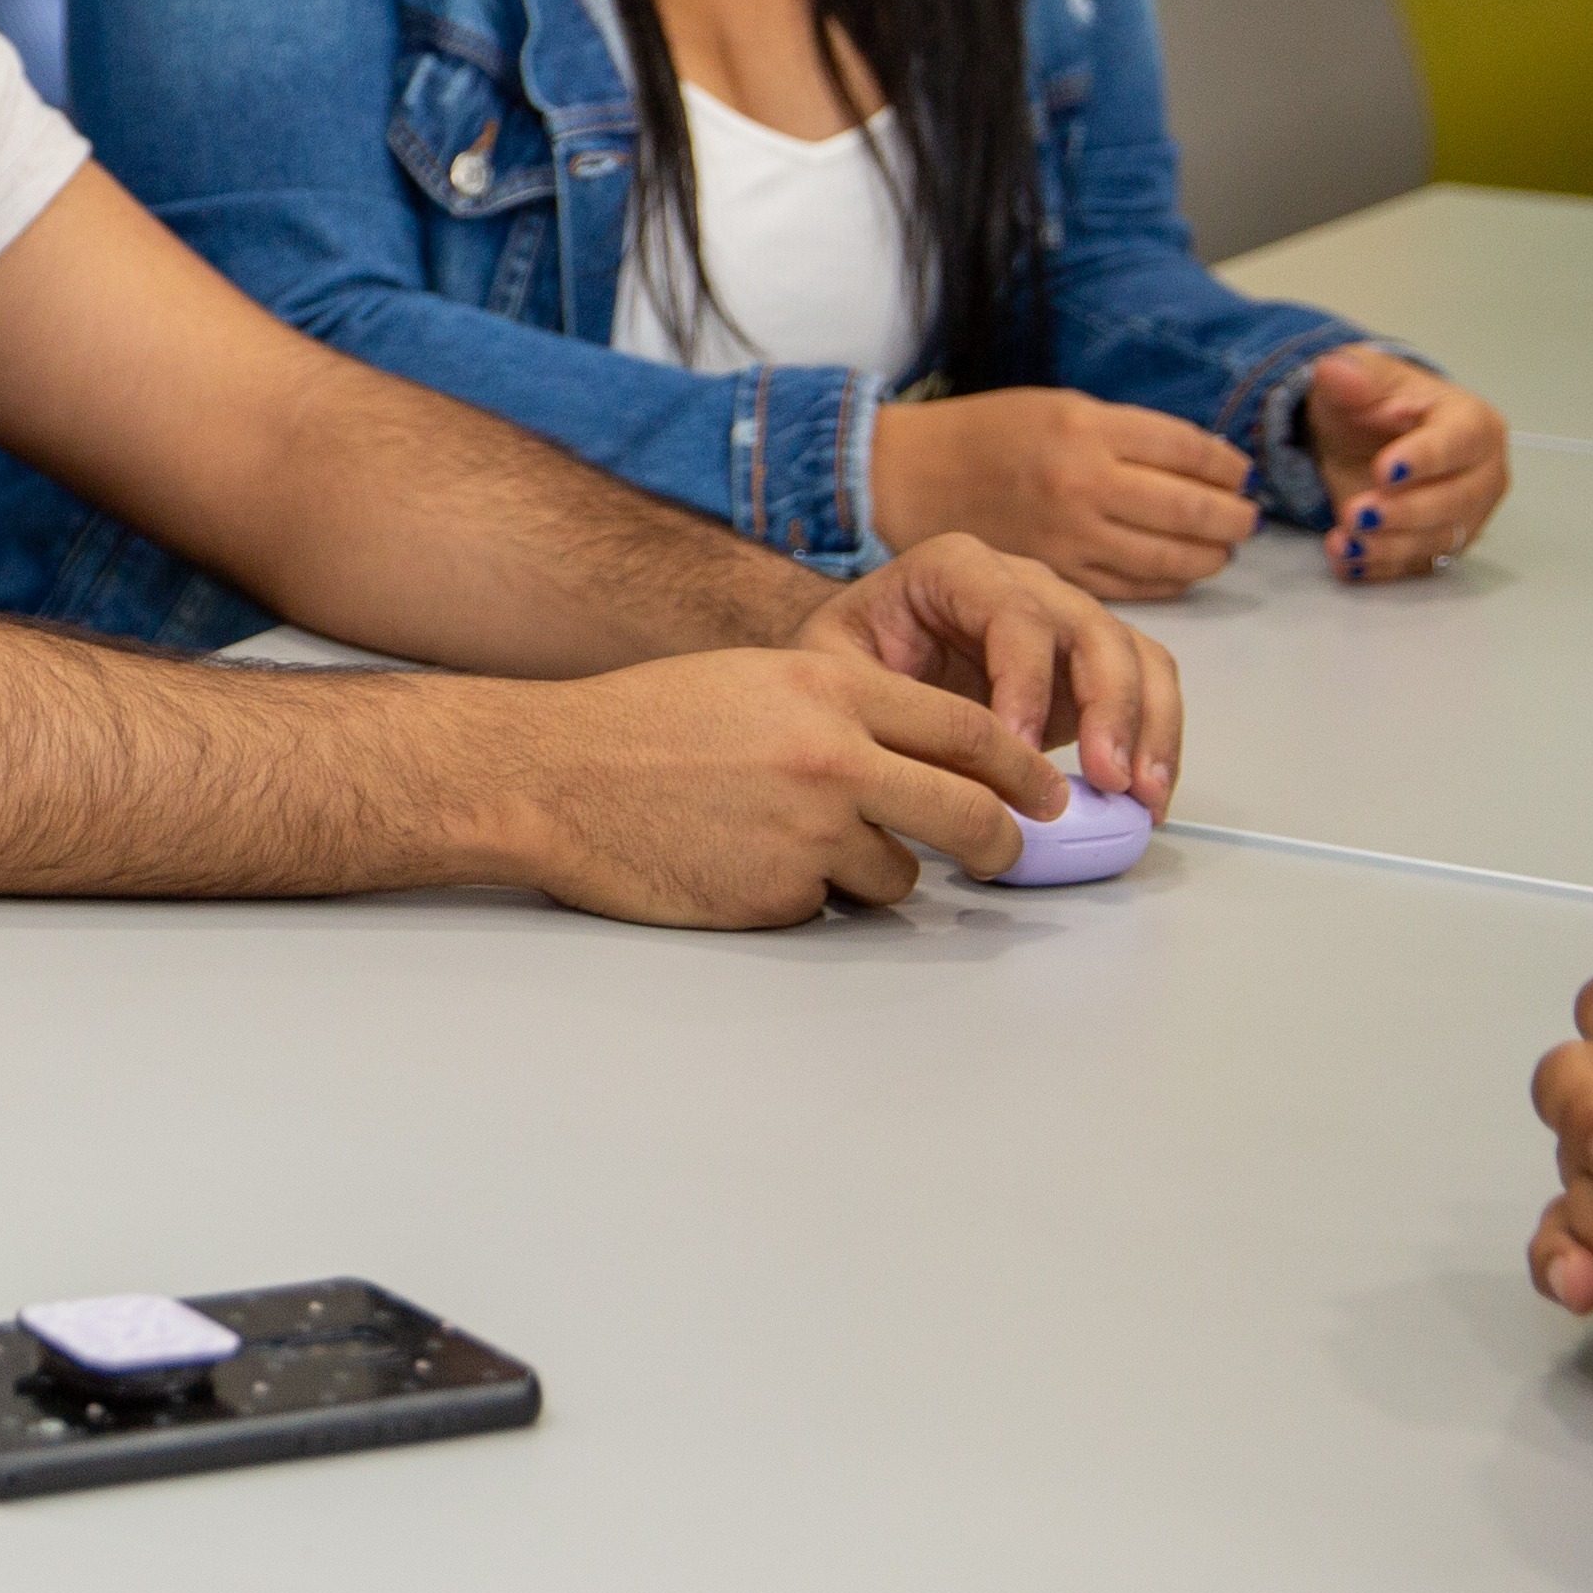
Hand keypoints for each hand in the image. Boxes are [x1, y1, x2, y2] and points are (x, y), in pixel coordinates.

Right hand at [475, 643, 1055, 926]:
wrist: (548, 776)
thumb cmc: (637, 724)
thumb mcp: (751, 684)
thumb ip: (838, 714)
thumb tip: (917, 761)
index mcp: (829, 690)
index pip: (967, 731)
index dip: (1020, 768)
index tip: (1045, 791)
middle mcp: (833, 759)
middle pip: (967, 812)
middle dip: (1000, 842)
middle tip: (1004, 855)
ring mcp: (807, 833)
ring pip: (897, 876)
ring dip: (872, 875)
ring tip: (792, 848)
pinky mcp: (777, 896)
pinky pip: (824, 907)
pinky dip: (798, 896)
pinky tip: (737, 865)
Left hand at [795, 529, 1178, 811]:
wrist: (858, 660)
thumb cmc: (845, 659)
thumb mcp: (838, 672)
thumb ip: (895, 707)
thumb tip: (964, 770)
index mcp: (954, 567)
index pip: (1012, 613)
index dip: (1026, 681)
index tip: (1019, 747)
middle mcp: (1022, 581)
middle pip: (1089, 629)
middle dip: (1110, 706)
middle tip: (1109, 780)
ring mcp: (1065, 618)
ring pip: (1133, 656)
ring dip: (1149, 727)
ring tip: (1143, 797)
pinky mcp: (1090, 665)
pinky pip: (1146, 687)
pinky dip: (1156, 740)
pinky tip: (1147, 796)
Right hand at [867, 390, 1256, 598]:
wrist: (907, 479)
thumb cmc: (985, 436)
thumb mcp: (1058, 408)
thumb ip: (1127, 434)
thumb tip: (1208, 462)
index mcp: (1084, 427)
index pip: (1188, 449)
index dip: (1226, 464)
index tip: (1239, 472)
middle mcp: (1081, 481)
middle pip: (1191, 509)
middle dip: (1233, 517)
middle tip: (1244, 518)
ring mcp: (1069, 534)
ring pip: (1171, 557)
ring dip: (1211, 555)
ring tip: (1220, 547)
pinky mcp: (1056, 574)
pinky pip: (1135, 587)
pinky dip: (1170, 580)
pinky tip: (1178, 568)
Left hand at [1303, 345, 1506, 579]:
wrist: (1362, 438)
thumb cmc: (1375, 404)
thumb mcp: (1357, 378)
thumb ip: (1350, 375)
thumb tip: (1338, 371)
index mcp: (1474, 423)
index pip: (1460, 442)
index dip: (1426, 458)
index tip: (1385, 470)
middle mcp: (1482, 474)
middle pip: (1458, 500)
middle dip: (1408, 511)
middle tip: (1359, 512)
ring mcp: (1466, 515)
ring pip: (1439, 540)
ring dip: (1391, 546)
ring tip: (1346, 539)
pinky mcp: (1438, 545)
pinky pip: (1415, 566)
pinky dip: (1380, 567)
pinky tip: (1346, 559)